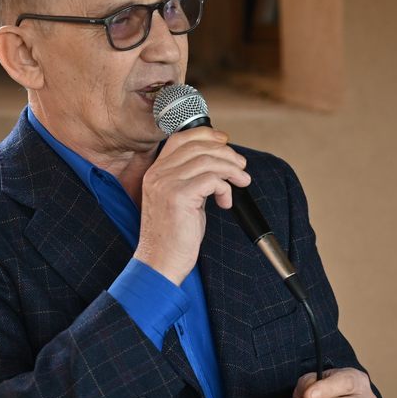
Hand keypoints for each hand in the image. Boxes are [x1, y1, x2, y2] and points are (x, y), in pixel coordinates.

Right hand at [133, 127, 250, 284]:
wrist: (160, 262)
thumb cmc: (173, 236)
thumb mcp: (179, 199)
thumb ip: (191, 178)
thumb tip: (218, 163)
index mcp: (156, 171)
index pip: (181, 138)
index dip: (207, 135)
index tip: (225, 142)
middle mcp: (158, 174)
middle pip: (198, 145)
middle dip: (226, 153)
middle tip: (241, 167)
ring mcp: (166, 184)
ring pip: (208, 160)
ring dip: (232, 169)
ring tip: (241, 182)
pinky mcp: (179, 196)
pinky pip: (212, 179)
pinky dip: (225, 188)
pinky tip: (225, 202)